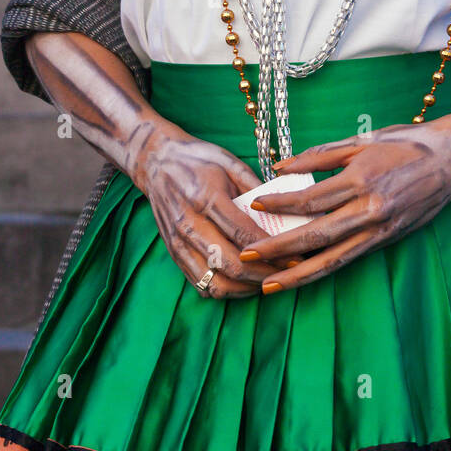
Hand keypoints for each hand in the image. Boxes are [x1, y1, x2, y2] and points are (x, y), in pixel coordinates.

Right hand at [133, 128, 284, 297]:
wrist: (155, 162)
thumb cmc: (197, 159)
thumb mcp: (229, 163)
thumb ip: (255, 187)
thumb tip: (283, 210)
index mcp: (206, 198)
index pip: (244, 234)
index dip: (273, 250)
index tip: (296, 256)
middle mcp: (189, 224)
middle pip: (231, 264)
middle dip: (265, 273)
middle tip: (289, 272)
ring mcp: (178, 243)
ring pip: (216, 283)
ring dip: (246, 287)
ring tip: (269, 279)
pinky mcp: (174, 254)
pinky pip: (201, 285)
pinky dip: (226, 290)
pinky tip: (244, 282)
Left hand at [237, 115, 450, 293]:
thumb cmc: (406, 143)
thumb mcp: (363, 139)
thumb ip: (321, 155)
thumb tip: (282, 165)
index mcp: (362, 179)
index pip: (311, 198)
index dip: (280, 203)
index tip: (255, 205)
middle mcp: (370, 210)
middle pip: (316, 236)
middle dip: (279, 249)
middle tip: (248, 256)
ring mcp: (380, 230)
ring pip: (333, 258)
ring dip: (299, 273)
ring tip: (270, 285)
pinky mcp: (388, 240)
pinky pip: (350, 257)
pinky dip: (324, 268)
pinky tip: (303, 274)